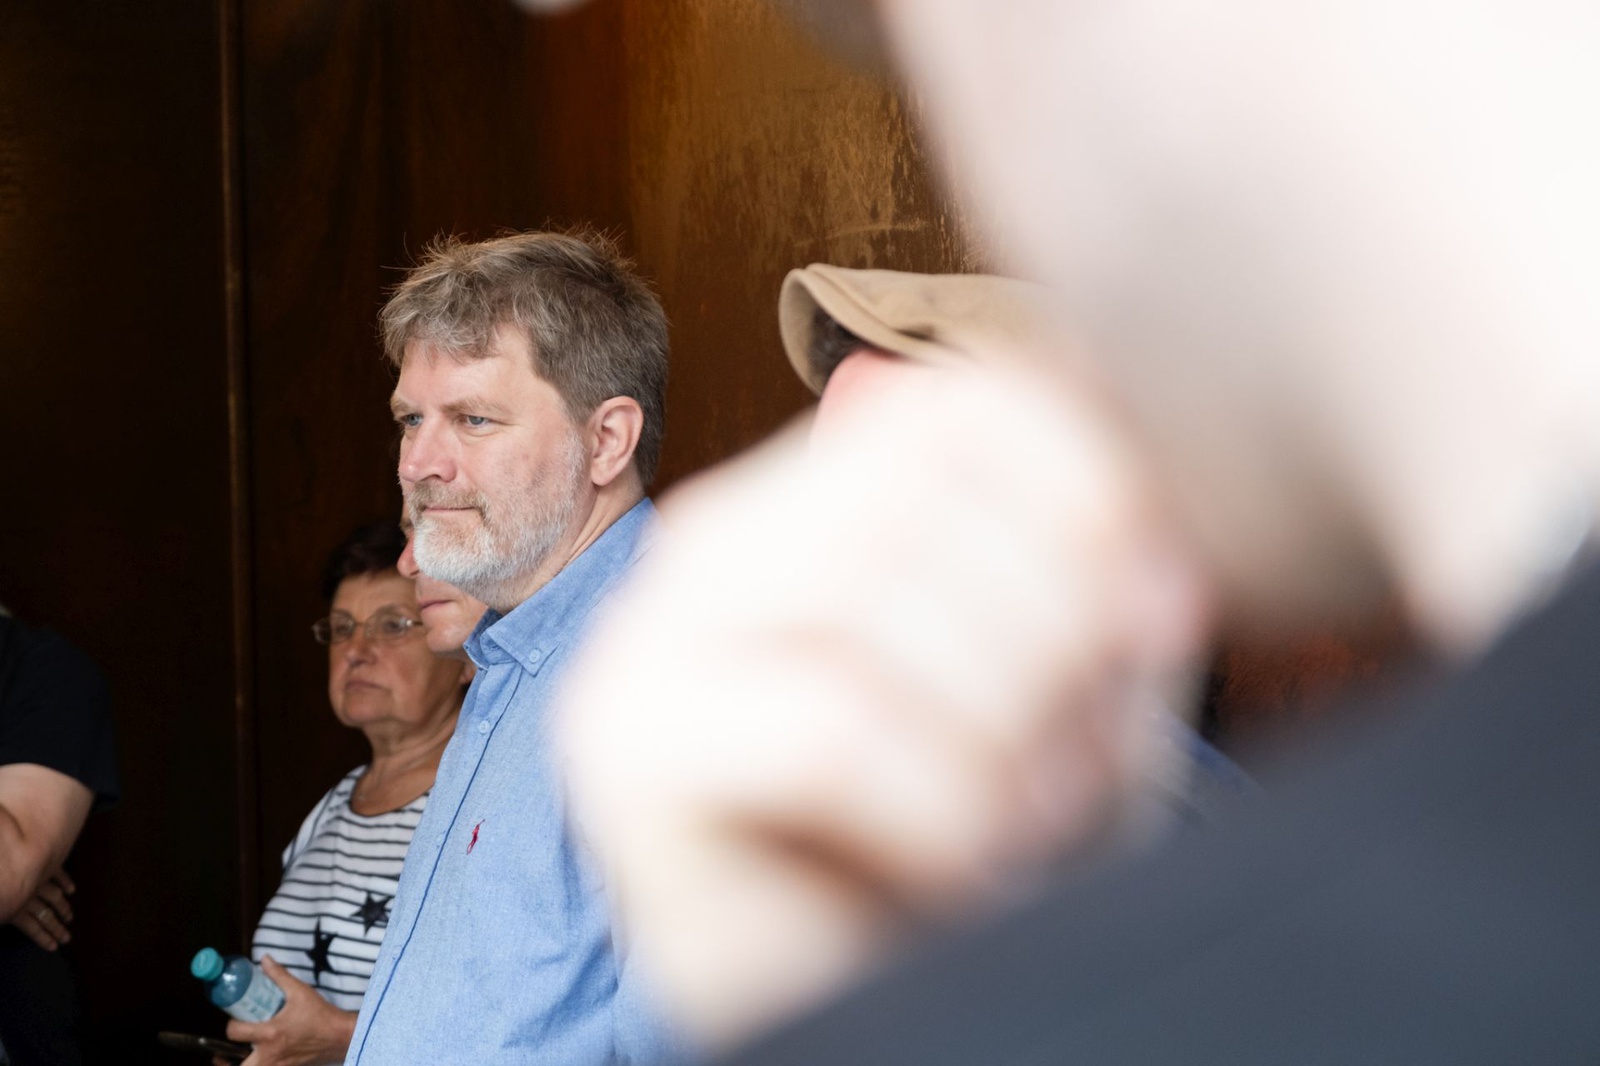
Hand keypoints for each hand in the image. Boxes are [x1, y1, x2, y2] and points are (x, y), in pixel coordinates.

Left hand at [9, 868, 74, 949]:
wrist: (8, 867)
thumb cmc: (0, 892)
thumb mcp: (2, 912)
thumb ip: (7, 916)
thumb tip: (10, 920)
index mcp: (16, 910)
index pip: (32, 928)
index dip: (43, 938)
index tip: (54, 947)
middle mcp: (29, 898)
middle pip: (46, 915)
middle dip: (56, 928)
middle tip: (67, 938)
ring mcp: (37, 881)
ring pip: (54, 897)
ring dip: (63, 908)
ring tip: (69, 917)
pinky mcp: (41, 867)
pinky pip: (56, 875)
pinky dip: (64, 882)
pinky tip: (71, 890)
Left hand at [226, 956, 356, 1065]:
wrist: (341, 1036)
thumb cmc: (322, 1016)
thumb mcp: (300, 991)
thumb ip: (279, 975)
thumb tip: (264, 960)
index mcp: (270, 1033)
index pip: (235, 1033)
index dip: (230, 1026)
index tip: (234, 1020)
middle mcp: (270, 1053)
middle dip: (224, 1059)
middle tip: (222, 1051)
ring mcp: (278, 1065)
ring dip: (241, 1065)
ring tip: (237, 1057)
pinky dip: (259, 1065)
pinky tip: (261, 1057)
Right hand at [559, 360, 1208, 1050]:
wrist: (846, 1001)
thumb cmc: (952, 842)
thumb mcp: (1061, 700)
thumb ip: (1092, 586)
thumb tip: (1136, 498)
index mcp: (807, 504)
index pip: (951, 407)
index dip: (1083, 487)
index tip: (1155, 608)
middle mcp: (708, 549)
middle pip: (909, 492)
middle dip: (1049, 621)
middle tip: (1097, 744)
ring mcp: (649, 641)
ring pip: (859, 594)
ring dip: (1000, 721)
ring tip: (1037, 817)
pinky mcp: (629, 754)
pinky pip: (826, 728)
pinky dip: (937, 805)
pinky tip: (962, 867)